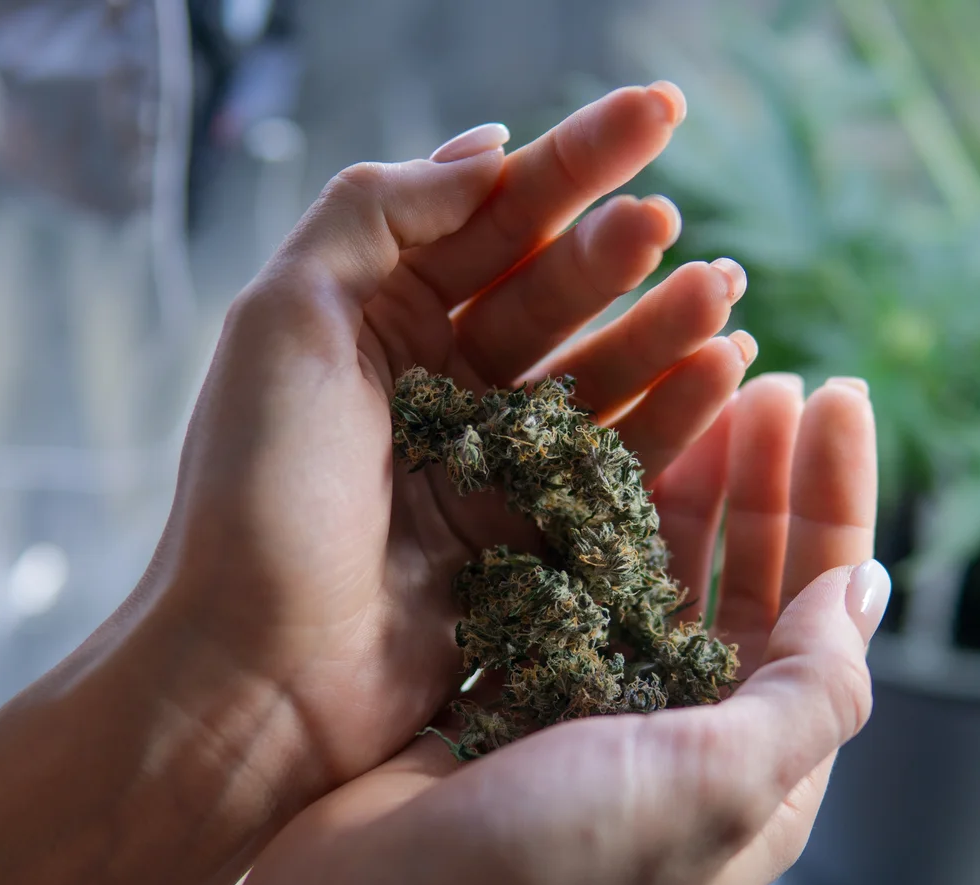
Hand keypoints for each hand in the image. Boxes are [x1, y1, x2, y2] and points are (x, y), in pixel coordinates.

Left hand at [145, 83, 759, 808]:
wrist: (258, 676)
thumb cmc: (257, 498)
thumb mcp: (285, 320)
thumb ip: (376, 213)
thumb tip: (485, 148)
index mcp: (375, 318)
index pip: (491, 217)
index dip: (575, 160)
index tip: (659, 112)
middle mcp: (438, 380)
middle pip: (553, 290)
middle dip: (617, 250)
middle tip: (669, 224)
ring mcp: (490, 459)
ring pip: (600, 372)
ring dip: (664, 328)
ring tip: (721, 292)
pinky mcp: (531, 534)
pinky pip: (619, 460)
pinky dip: (674, 415)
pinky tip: (722, 373)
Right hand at [194, 377, 885, 884]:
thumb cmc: (551, 877)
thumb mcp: (715, 789)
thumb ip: (810, 693)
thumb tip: (870, 591)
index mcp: (755, 766)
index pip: (825, 606)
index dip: (836, 499)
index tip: (835, 394)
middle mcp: (684, 737)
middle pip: (748, 579)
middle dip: (764, 477)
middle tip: (766, 377)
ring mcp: (594, 714)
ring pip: (656, 571)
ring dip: (680, 481)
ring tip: (690, 390)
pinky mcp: (511, 693)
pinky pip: (568, 582)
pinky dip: (585, 515)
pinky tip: (587, 449)